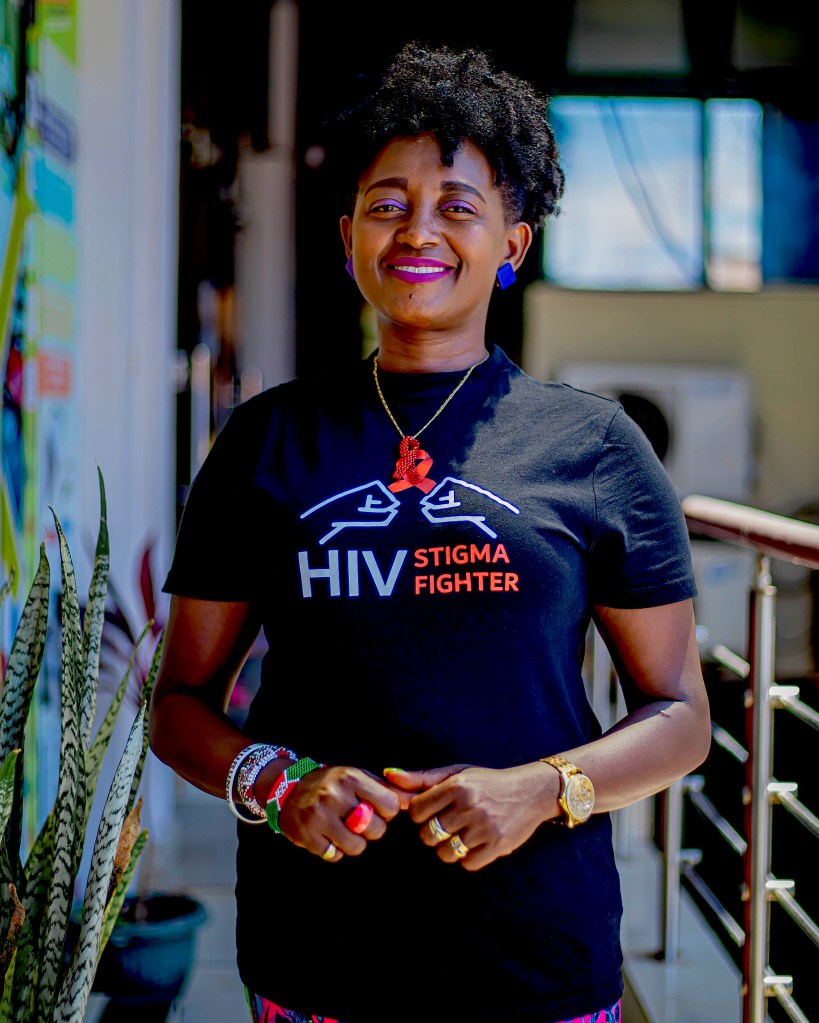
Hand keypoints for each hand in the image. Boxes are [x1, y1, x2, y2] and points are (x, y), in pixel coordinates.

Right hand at [275, 765, 402, 861]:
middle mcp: (335, 795)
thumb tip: (413, 800)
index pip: (390, 805)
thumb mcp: (357, 776)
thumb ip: (385, 788)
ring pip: (357, 846)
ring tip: (344, 830)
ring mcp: (319, 817)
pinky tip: (327, 836)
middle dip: (371, 829)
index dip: (386, 811)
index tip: (376, 809)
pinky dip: (335, 850)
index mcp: (351, 778)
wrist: (288, 789)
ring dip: (354, 843)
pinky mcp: (306, 836)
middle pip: (376, 829)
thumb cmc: (331, 783)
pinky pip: (335, 855)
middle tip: (358, 821)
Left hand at [385, 763, 556, 870]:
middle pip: (427, 835)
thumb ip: (421, 778)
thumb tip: (388, 776)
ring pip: (445, 853)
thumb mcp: (456, 774)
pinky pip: (467, 864)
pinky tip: (476, 843)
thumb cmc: (486, 782)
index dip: (420, 813)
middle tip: (447, 823)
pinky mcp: (497, 846)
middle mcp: (469, 806)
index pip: (416, 811)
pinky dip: (468, 858)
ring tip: (460, 835)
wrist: (530, 792)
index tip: (432, 810)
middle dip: (432, 832)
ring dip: (448, 848)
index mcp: (457, 786)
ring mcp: (484, 828)